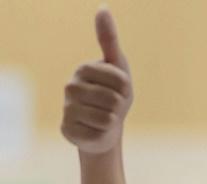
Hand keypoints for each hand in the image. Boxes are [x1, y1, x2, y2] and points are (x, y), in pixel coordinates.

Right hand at [61, 8, 133, 154]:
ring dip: (112, 122)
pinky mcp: (68, 130)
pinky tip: (94, 130)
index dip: (127, 90)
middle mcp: (70, 87)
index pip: (121, 81)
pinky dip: (103, 135)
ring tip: (104, 118)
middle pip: (114, 100)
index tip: (120, 91)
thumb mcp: (118, 68)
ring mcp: (67, 109)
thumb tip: (102, 7)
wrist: (104, 129)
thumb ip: (110, 40)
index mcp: (84, 69)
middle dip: (120, 107)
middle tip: (112, 108)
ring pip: (107, 119)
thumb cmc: (114, 96)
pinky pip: (98, 135)